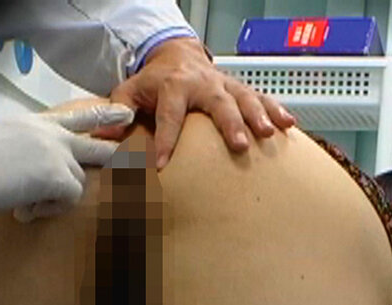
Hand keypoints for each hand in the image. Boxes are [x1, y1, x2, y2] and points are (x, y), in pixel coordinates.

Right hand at [0, 104, 133, 221]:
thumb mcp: (1, 138)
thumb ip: (26, 147)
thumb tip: (29, 166)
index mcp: (38, 124)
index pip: (78, 117)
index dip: (103, 117)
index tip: (123, 113)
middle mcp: (53, 136)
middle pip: (97, 146)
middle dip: (118, 157)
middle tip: (136, 161)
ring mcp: (59, 155)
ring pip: (78, 182)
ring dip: (57, 197)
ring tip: (27, 202)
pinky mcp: (59, 176)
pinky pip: (69, 199)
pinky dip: (50, 208)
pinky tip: (27, 208)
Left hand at [110, 37, 296, 168]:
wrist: (176, 54)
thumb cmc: (153, 82)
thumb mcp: (130, 92)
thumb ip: (118, 113)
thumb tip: (102, 139)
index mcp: (173, 86)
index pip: (170, 116)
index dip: (167, 141)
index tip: (164, 164)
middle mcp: (203, 84)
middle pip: (218, 104)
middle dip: (230, 124)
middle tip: (238, 145)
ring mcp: (225, 85)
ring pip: (245, 98)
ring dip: (259, 116)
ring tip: (270, 134)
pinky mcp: (239, 88)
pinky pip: (260, 97)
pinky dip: (276, 109)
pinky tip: (289, 125)